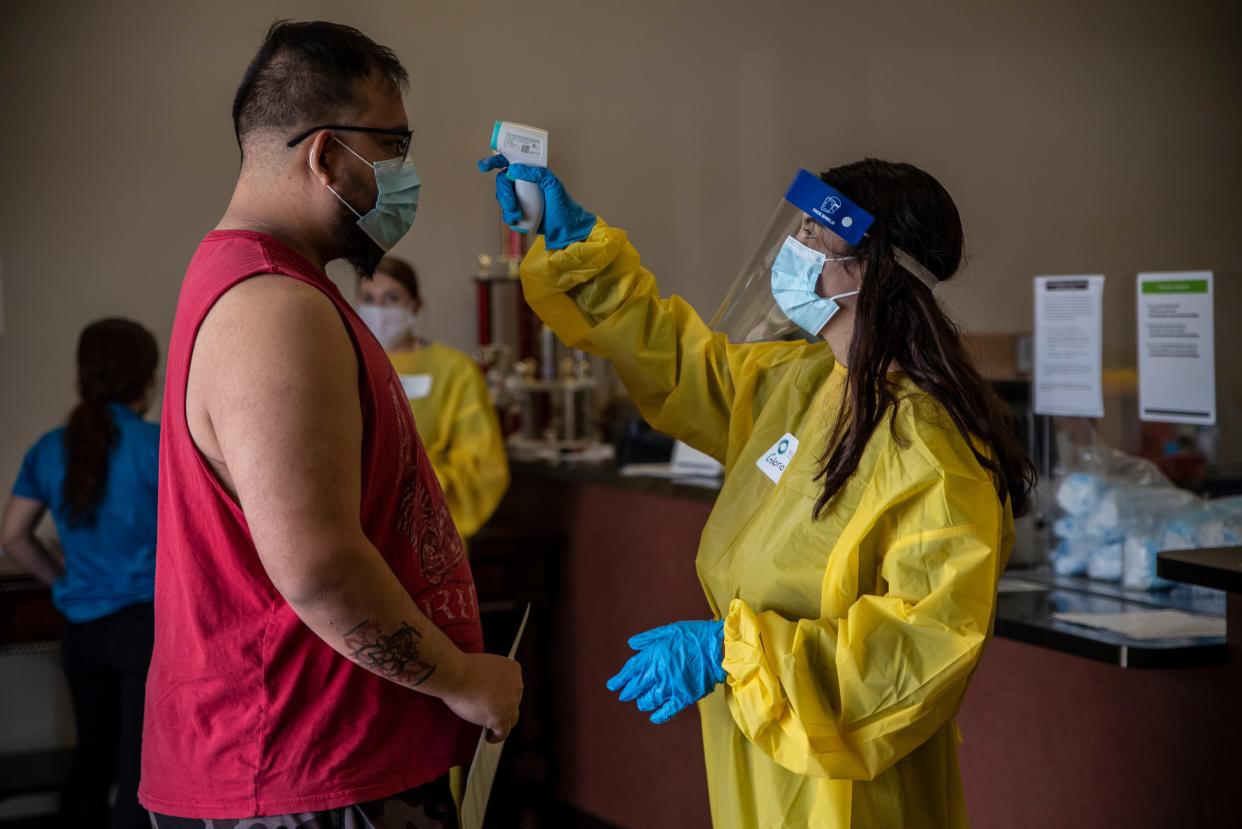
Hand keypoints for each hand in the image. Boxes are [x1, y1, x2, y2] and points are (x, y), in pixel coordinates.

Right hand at [442, 652, 523, 742]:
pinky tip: (489, 737)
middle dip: (503, 709)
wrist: (455, 674)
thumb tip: (490, 693)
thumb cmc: (463, 668)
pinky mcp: (500, 717)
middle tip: (491, 714)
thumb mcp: (486, 666)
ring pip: (510, 719)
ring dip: (502, 724)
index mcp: (514, 670)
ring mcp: (511, 703)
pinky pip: (503, 732)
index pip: (513, 687)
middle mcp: (517, 685)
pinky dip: (496, 736)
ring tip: (492, 729)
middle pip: (513, 703)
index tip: (497, 702)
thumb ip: (493, 678)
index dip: (505, 696)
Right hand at [476, 155, 596, 249]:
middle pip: (502, 182)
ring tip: (517, 215)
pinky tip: (516, 220)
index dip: (494, 162)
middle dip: (504, 194)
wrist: (565, 228)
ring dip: (506, 207)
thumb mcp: (553, 185)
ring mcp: (519, 197)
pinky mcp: (518, 211)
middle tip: (511, 205)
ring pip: (502, 197)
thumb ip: (537, 174)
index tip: (483, 167)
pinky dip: (508, 216)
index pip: (509, 161)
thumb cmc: (562, 204)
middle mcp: (522, 183)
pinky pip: (506, 211)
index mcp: (530, 172)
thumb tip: (514, 170)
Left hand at [606, 619, 725, 723]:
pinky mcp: (683, 698)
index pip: (631, 670)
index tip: (612, 685)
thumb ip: (648, 639)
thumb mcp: (669, 630)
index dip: (620, 679)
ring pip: (649, 700)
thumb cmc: (694, 636)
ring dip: (642, 702)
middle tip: (623, 695)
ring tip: (641, 702)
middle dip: (628, 692)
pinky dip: (658, 716)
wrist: (719, 649)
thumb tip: (631, 645)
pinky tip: (653, 717)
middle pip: (637, 687)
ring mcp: (670, 687)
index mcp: (654, 655)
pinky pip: (667, 711)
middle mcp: (659, 673)